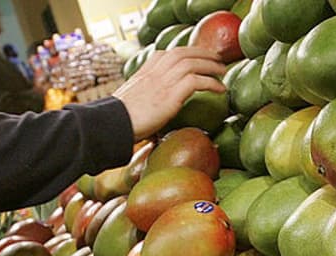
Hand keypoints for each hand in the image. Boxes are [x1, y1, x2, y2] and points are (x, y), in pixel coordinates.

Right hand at [113, 47, 227, 139]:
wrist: (113, 123)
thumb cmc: (118, 118)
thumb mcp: (129, 99)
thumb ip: (142, 97)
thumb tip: (147, 109)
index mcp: (144, 70)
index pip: (167, 53)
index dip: (185, 53)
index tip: (195, 56)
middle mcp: (155, 71)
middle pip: (183, 52)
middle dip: (203, 53)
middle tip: (216, 58)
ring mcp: (163, 80)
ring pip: (193, 63)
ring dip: (211, 65)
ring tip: (223, 71)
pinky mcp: (171, 94)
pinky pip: (197, 81)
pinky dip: (212, 83)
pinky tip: (220, 89)